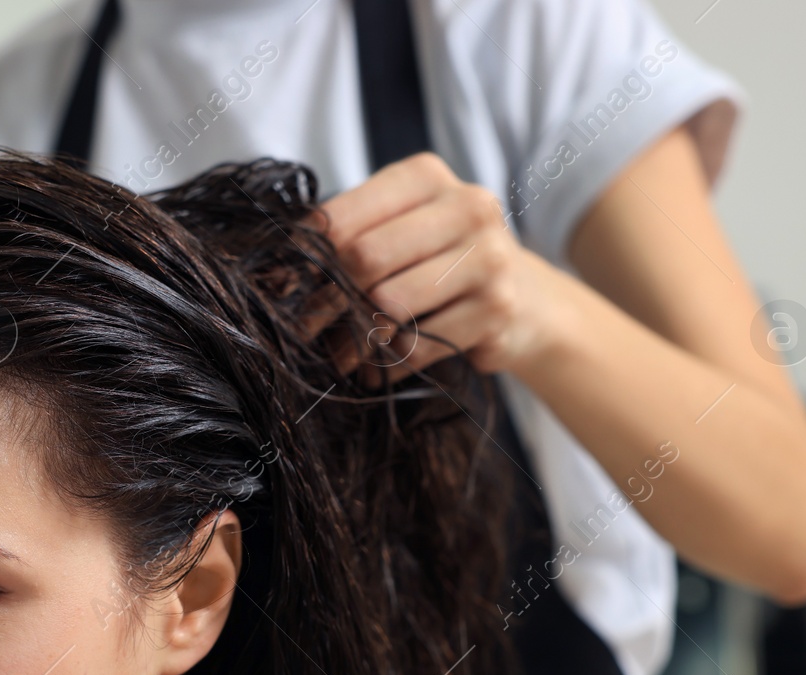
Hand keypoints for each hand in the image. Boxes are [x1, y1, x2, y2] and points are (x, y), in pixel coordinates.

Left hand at [306, 151, 557, 382]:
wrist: (527, 300)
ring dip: (355, 339)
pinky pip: (417, 345)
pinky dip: (389, 363)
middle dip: (327, 301)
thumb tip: (277, 281)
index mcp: (425, 176)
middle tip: (309, 328)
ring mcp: (488, 256)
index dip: (306, 258)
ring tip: (341, 354)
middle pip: (365, 258)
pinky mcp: (496, 309)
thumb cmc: (439, 261)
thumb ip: (347, 241)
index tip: (285, 287)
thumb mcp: (398, 231)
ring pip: (389, 305)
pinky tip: (379, 367)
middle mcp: (465, 206)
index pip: (342, 217)